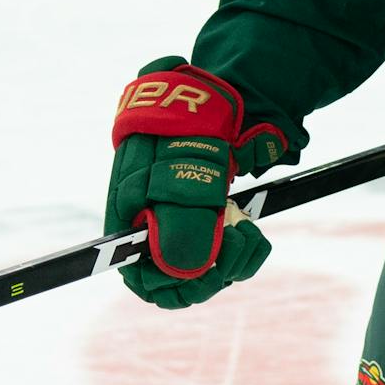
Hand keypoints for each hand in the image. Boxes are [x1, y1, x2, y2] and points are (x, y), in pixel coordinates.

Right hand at [104, 59, 290, 308]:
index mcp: (132, 223)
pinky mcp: (209, 214)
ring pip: (208, 267)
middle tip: (238, 242)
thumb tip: (189, 274)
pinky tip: (253, 230)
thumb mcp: (182, 183)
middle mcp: (153, 227)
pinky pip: (226, 251)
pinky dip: (244, 246)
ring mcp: (183, 220)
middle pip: (180, 278)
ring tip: (249, 231)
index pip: (143, 280)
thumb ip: (181, 234)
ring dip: (235, 259)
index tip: (210, 275)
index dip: (175, 288)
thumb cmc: (186, 136)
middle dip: (214, 272)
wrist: (210, 95)